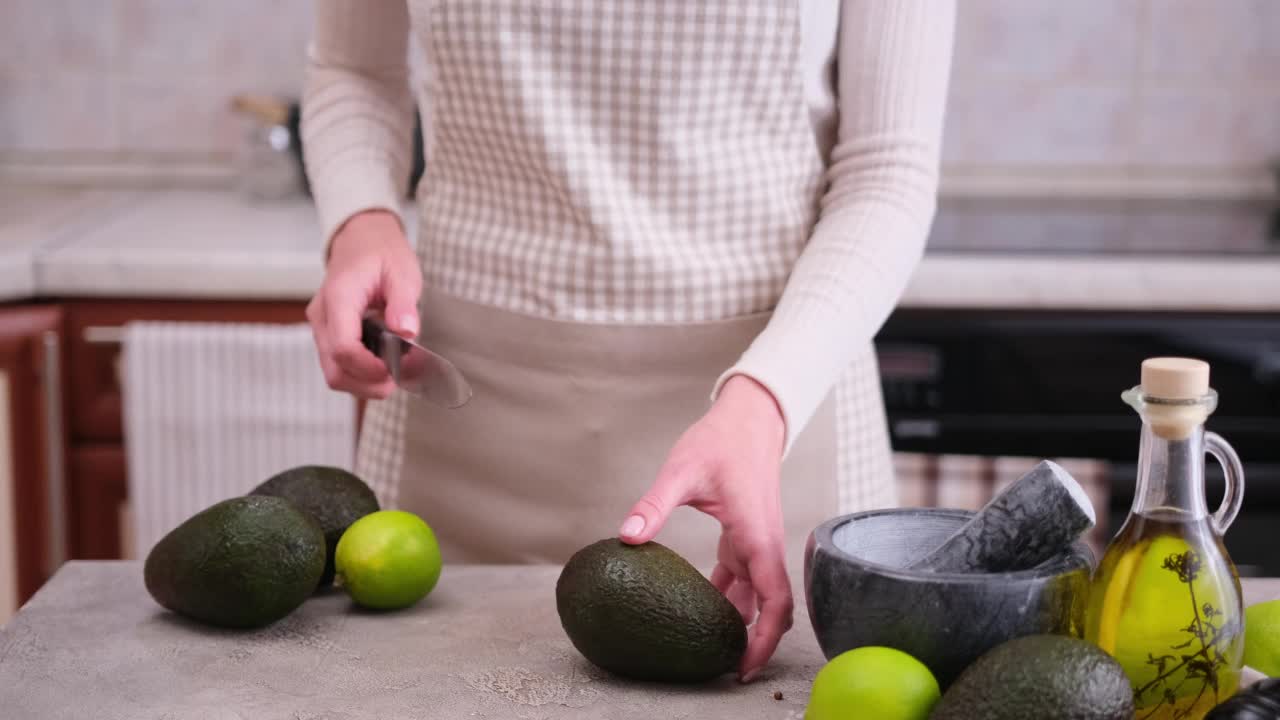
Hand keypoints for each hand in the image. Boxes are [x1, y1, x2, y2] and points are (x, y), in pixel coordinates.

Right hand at [307, 210, 421, 398]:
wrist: (361, 239)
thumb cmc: (381, 253)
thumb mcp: (402, 272)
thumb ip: (403, 303)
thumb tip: (407, 333)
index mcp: (339, 297)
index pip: (343, 348)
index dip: (369, 368)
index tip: (396, 370)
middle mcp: (323, 316)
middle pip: (335, 369)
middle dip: (367, 383)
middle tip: (398, 378)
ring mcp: (322, 327)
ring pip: (334, 372)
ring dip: (363, 383)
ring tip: (393, 373)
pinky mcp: (328, 334)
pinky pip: (337, 364)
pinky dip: (359, 373)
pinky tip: (382, 365)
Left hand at [619, 374, 790, 682]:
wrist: (749, 418)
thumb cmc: (721, 441)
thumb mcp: (681, 472)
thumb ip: (654, 505)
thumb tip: (625, 536)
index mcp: (756, 537)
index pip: (774, 601)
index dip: (764, 639)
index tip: (744, 665)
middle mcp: (763, 545)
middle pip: (771, 607)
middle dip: (755, 642)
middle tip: (726, 670)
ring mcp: (755, 542)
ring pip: (758, 595)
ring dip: (741, 621)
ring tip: (713, 648)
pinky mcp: (745, 537)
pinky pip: (744, 579)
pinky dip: (730, 598)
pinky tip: (704, 609)